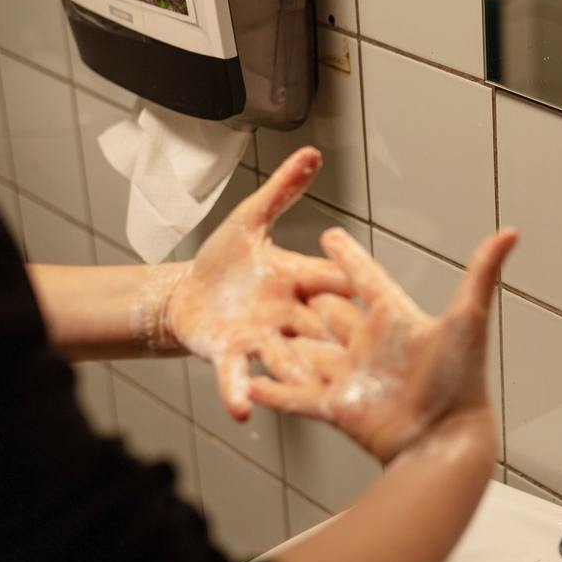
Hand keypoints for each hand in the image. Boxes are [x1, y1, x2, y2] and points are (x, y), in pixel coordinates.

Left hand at [159, 147, 352, 419]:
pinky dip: (239, 392)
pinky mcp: (231, 354)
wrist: (187, 296)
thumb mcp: (250, 219)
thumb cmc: (224, 261)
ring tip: (308, 386)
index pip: (331, 281)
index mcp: (298, 279)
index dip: (349, 283)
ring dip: (295, 372)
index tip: (374, 287)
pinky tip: (243, 408)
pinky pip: (238, 376)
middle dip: (334, 338)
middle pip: (318, 326)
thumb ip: (282, 190)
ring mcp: (261, 337)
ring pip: (286, 357)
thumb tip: (312, 154)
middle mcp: (287, 313)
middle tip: (360, 354)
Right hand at [248, 227, 518, 462]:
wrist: (445, 442)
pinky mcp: (338, 409)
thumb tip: (511, 231)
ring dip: (285, 343)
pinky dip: (275, 392)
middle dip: (308, 298)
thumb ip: (483, 273)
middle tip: (279, 278)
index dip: (348, 258)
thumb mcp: (468, 320)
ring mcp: (353, 378)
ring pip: (309, 353)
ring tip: (254, 326)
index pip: (366, 280)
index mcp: (396, 321)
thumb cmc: (461, 383)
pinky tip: (250, 383)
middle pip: (331, 315)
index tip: (329, 235)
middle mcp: (371, 347)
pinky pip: (298, 398)